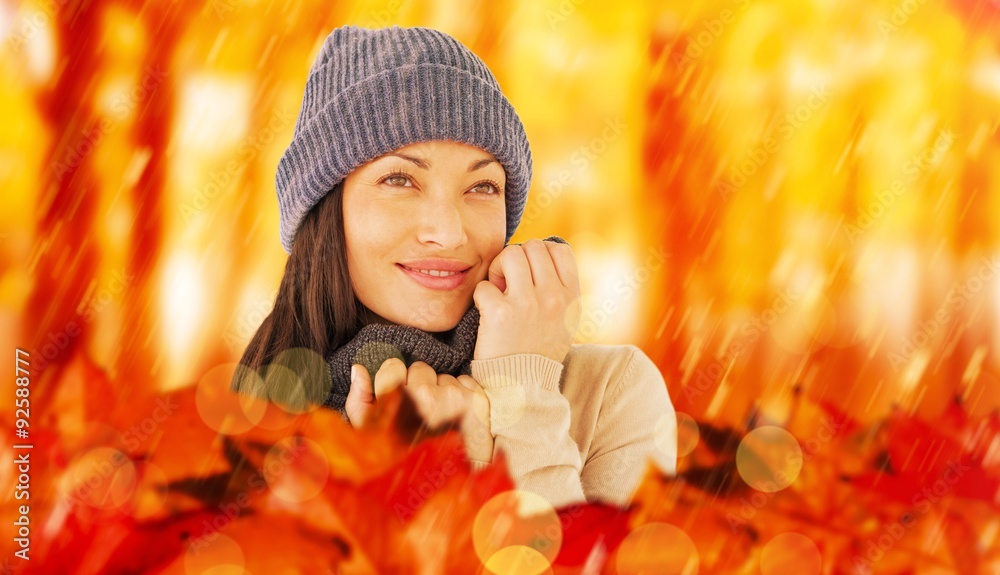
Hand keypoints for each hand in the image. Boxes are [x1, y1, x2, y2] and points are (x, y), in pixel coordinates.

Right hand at [345, 358, 493, 461]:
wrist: (447, 490)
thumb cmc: (401, 462)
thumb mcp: (368, 435)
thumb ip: (359, 400)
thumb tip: (359, 368)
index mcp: (399, 404)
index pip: (393, 366)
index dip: (393, 378)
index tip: (397, 394)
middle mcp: (428, 398)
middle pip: (420, 369)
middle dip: (418, 385)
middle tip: (419, 412)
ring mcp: (456, 399)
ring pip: (443, 376)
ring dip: (441, 391)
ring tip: (439, 419)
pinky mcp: (477, 402)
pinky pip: (465, 381)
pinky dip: (461, 394)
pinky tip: (456, 417)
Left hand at [472, 238, 581, 363]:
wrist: (523, 387)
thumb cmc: (540, 350)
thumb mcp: (566, 319)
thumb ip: (560, 288)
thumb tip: (543, 252)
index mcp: (571, 296)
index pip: (559, 248)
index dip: (540, 253)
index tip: (530, 271)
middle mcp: (553, 296)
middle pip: (532, 246)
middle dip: (516, 259)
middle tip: (509, 281)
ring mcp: (527, 303)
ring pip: (510, 254)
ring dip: (498, 269)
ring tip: (498, 290)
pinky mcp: (500, 313)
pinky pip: (485, 285)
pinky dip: (481, 296)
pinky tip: (487, 311)